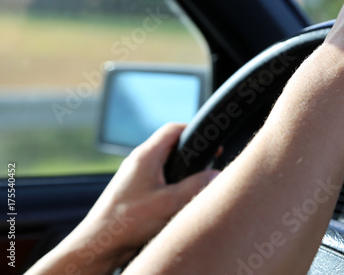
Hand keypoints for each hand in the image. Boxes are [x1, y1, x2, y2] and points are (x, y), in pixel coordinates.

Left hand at [27, 123, 218, 274]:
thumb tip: (214, 174)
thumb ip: (195, 186)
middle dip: (190, 153)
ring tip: (194, 182)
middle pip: (169, 146)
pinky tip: (177, 199)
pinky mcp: (133, 190)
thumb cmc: (127, 221)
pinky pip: (156, 179)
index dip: (193, 130)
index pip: (172, 129)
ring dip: (180, 170)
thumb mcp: (169, 202)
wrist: (100, 244)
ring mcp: (134, 176)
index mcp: (146, 156)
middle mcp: (138, 161)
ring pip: (163, 164)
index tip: (209, 140)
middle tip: (206, 162)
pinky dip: (170, 184)